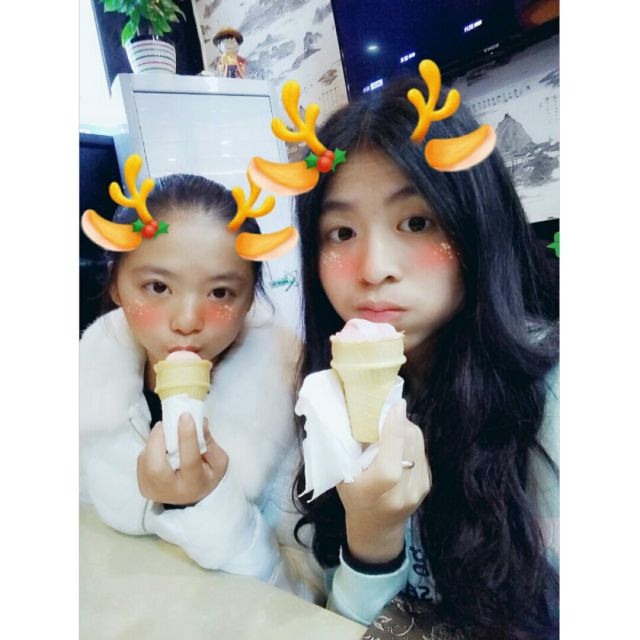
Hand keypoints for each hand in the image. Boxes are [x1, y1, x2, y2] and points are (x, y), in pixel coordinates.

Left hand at [137, 414, 228, 504]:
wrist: (191, 498)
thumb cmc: (206, 476)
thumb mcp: (217, 460)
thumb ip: (208, 441)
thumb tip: (198, 419)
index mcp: (193, 484)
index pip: (189, 460)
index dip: (187, 437)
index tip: (186, 415)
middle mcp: (170, 491)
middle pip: (156, 466)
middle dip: (158, 439)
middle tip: (165, 424)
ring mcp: (152, 490)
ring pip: (146, 460)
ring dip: (153, 441)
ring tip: (164, 434)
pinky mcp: (142, 485)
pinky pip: (142, 460)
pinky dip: (149, 448)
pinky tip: (159, 447)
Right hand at [337, 400, 430, 563]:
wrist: (377, 526)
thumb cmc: (353, 497)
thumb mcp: (342, 476)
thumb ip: (351, 450)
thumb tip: (363, 414)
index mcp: (374, 494)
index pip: (389, 465)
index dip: (393, 433)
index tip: (395, 406)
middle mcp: (401, 494)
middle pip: (407, 446)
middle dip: (398, 422)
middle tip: (383, 412)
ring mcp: (418, 490)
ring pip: (417, 443)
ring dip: (404, 428)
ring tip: (388, 427)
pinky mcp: (427, 483)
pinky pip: (420, 450)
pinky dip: (409, 440)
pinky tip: (397, 443)